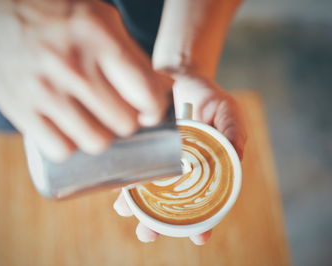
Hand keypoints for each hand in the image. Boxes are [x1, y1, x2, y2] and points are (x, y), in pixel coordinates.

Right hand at [0, 0, 169, 160]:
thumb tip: (164, 90)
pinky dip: (70, 145)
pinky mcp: (21, 110)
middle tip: (117, 113)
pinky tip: (69, 131)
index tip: (148, 112)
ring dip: (101, 137)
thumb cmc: (56, 17)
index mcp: (97, 37)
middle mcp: (71, 65)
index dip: (154, 110)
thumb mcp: (101, 20)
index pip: (144, 92)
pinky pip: (60, 149)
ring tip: (94, 123)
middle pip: (124, 123)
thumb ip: (133, 56)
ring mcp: (44, 90)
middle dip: (128, 122)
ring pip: (95, 142)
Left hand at [113, 75, 245, 243]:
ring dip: (134, 208)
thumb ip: (233, 132)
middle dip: (157, 224)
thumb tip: (235, 157)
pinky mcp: (140, 153)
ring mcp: (158, 165)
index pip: (205, 203)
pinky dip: (121, 182)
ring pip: (145, 194)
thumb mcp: (226, 111)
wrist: (178, 77)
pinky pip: (129, 171)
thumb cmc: (206, 97)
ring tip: (125, 211)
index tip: (199, 238)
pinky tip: (114, 186)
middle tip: (148, 234)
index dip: (203, 223)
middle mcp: (180, 173)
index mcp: (205, 170)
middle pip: (169, 207)